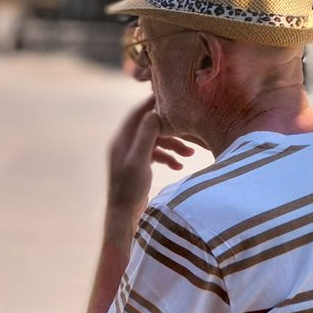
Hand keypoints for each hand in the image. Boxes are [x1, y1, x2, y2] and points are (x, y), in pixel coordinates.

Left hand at [108, 97, 193, 216]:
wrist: (123, 215)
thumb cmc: (129, 188)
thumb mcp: (139, 160)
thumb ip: (146, 136)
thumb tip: (154, 112)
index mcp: (122, 140)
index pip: (138, 113)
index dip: (153, 103)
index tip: (172, 97)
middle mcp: (125, 144)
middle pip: (150, 128)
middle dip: (171, 131)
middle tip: (190, 133)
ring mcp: (131, 155)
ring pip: (155, 142)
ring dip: (173, 146)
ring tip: (190, 154)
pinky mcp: (138, 165)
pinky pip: (155, 154)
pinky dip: (167, 157)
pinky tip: (179, 165)